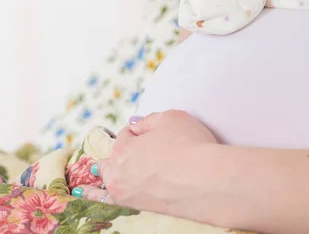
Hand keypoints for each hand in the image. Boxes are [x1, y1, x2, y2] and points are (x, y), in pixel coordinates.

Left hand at [76, 110, 219, 218]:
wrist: (206, 181)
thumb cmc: (191, 146)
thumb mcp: (171, 118)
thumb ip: (148, 119)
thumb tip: (135, 125)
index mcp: (123, 147)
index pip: (126, 134)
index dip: (141, 132)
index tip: (156, 135)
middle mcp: (118, 171)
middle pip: (113, 157)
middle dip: (123, 152)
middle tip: (141, 152)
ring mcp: (125, 193)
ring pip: (109, 178)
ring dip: (108, 172)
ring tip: (102, 173)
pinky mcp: (135, 209)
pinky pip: (106, 202)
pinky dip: (95, 197)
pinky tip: (84, 195)